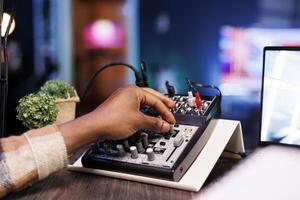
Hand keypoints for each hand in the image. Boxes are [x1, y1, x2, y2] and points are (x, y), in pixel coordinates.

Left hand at [59, 85, 175, 152]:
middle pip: (150, 97)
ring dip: (153, 109)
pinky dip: (144, 113)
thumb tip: (165, 125)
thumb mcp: (138, 121)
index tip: (171, 120)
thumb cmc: (111, 120)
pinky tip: (148, 117)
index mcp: (134, 91)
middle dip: (162, 104)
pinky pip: (136, 108)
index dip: (165, 111)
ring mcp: (123, 99)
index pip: (155, 100)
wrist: (94, 127)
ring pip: (143, 102)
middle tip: (171, 107)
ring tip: (161, 113)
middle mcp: (128, 92)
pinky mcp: (119, 107)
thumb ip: (154, 123)